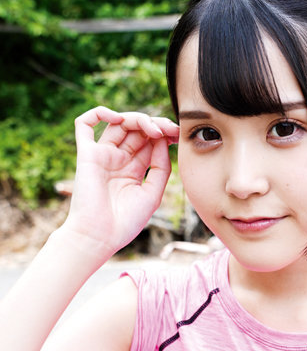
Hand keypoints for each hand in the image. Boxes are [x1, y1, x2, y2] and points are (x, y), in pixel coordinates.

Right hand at [65, 106, 179, 256]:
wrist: (100, 237)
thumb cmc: (126, 222)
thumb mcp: (152, 194)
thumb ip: (160, 168)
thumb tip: (163, 142)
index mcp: (133, 169)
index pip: (149, 141)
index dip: (164, 133)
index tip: (178, 134)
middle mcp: (118, 159)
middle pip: (136, 129)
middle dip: (155, 124)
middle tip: (169, 129)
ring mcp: (102, 155)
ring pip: (117, 123)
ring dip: (137, 118)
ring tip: (152, 128)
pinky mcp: (86, 154)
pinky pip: (84, 124)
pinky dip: (98, 113)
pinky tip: (117, 118)